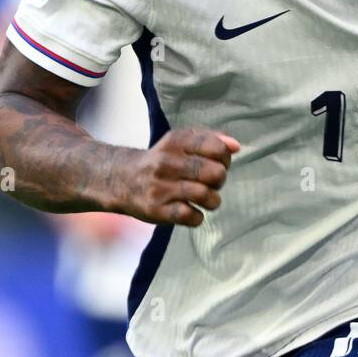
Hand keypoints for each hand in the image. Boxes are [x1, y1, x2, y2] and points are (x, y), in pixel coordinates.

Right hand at [118, 128, 240, 225]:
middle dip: (220, 180)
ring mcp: (160, 187)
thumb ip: (212, 139)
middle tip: (211, 182)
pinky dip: (198, 217)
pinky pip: (192, 217)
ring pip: (206, 196)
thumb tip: (236, 147)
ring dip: (213, 200)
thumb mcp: (182, 142)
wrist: (120, 180)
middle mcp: (167, 162)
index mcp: (176, 141)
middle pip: (215, 173)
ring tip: (205, 198)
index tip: (217, 162)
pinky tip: (191, 211)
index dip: (225, 157)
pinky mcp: (156, 210)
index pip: (217, 147)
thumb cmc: (164, 160)